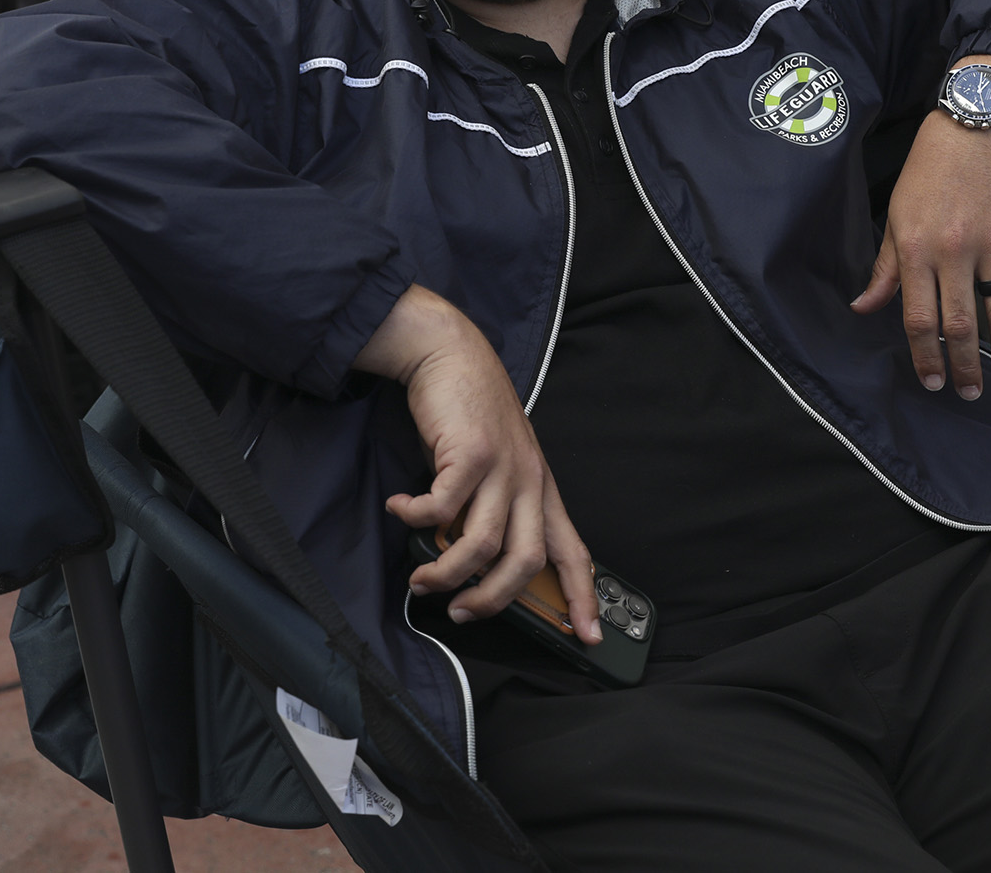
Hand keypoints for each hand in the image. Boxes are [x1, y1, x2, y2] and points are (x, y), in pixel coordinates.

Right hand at [355, 286, 600, 641]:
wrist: (453, 354)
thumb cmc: (471, 414)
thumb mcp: (500, 463)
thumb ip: (496, 507)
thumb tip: (473, 563)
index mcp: (541, 490)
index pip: (573, 551)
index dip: (584, 597)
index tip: (590, 636)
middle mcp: (529, 482)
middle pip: (525, 562)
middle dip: (493, 600)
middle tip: (461, 612)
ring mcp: (502, 467)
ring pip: (482, 545)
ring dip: (446, 571)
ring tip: (421, 577)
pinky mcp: (470, 453)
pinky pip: (442, 508)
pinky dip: (416, 518)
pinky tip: (400, 511)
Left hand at [851, 58, 990, 399]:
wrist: (973, 122)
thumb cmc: (929, 168)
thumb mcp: (896, 215)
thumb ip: (885, 268)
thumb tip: (863, 307)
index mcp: (918, 249)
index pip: (920, 317)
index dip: (926, 355)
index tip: (931, 380)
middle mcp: (955, 251)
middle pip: (962, 324)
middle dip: (965, 365)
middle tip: (968, 392)